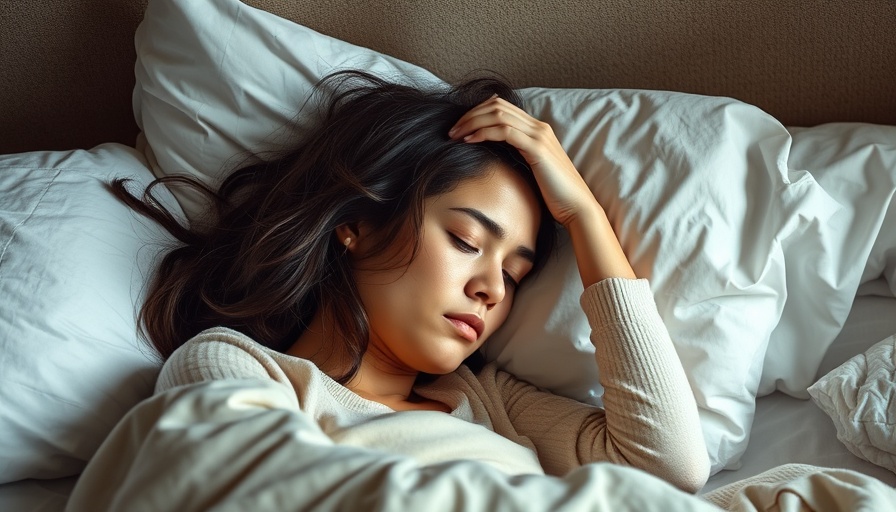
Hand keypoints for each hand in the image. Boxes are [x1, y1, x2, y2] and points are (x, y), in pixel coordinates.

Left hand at [450, 96, 636, 283]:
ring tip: (455, 135)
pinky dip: (483, 133)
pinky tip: (469, 141)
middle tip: (451, 130)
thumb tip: (494, 154)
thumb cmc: (554, 194)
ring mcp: (539, 136)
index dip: (477, 111)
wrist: (576, 207)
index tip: (459, 127)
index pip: (502, 106)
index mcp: (537, 129)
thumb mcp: (531, 170)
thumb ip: (517, 157)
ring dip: (471, 122)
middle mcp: (539, 127)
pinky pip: (504, 132)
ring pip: (498, 115)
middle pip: (497, 106)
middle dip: (470, 115)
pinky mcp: (537, 149)